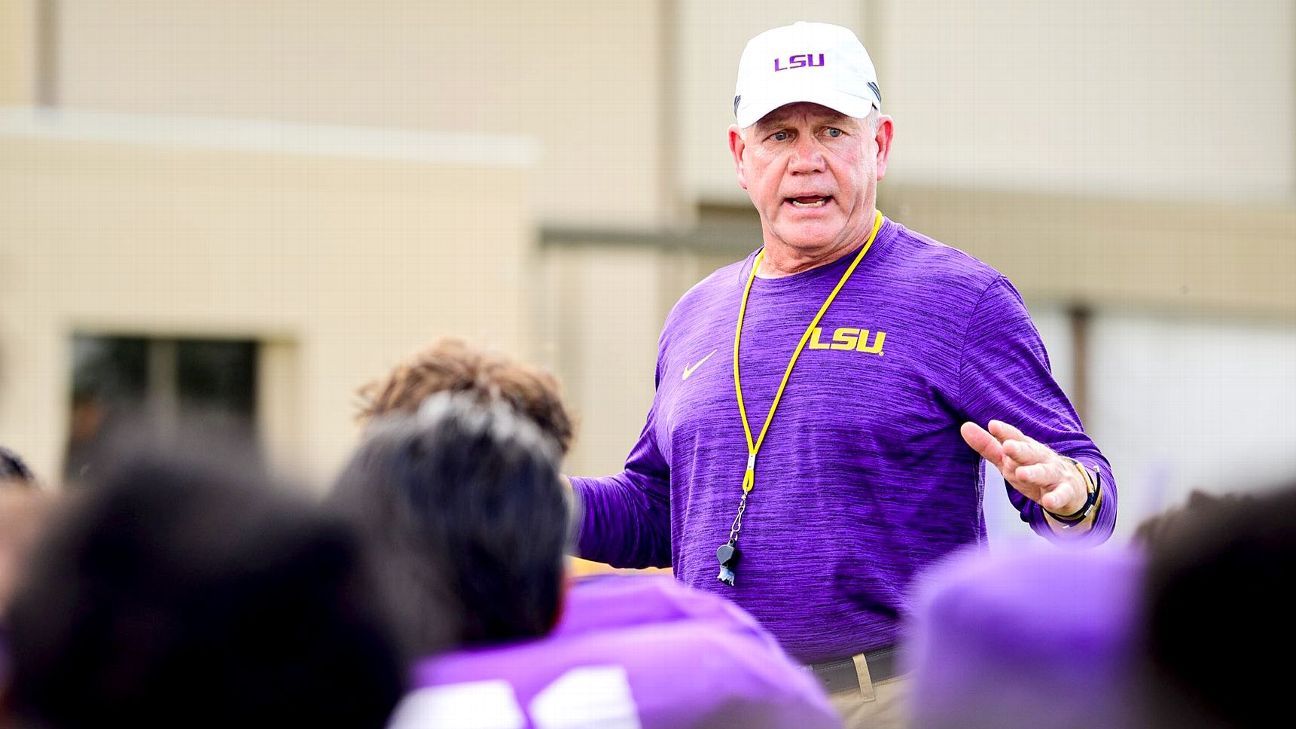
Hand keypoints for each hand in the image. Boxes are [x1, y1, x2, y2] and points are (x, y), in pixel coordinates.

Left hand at [960, 420, 1086, 514]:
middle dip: (1019, 449)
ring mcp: (1054, 475)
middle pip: (1030, 452)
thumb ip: (988, 446)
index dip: (1005, 432)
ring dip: (1034, 472)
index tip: (992, 425)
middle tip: (1008, 446)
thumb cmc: (1032, 469)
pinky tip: (1049, 502)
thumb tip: (964, 426)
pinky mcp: (1066, 492)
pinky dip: (1056, 498)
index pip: (1015, 437)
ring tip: (1022, 474)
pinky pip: (1061, 495)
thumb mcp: (1008, 459)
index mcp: (1026, 448)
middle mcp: (1041, 458)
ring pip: (1045, 472)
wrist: (1071, 487)